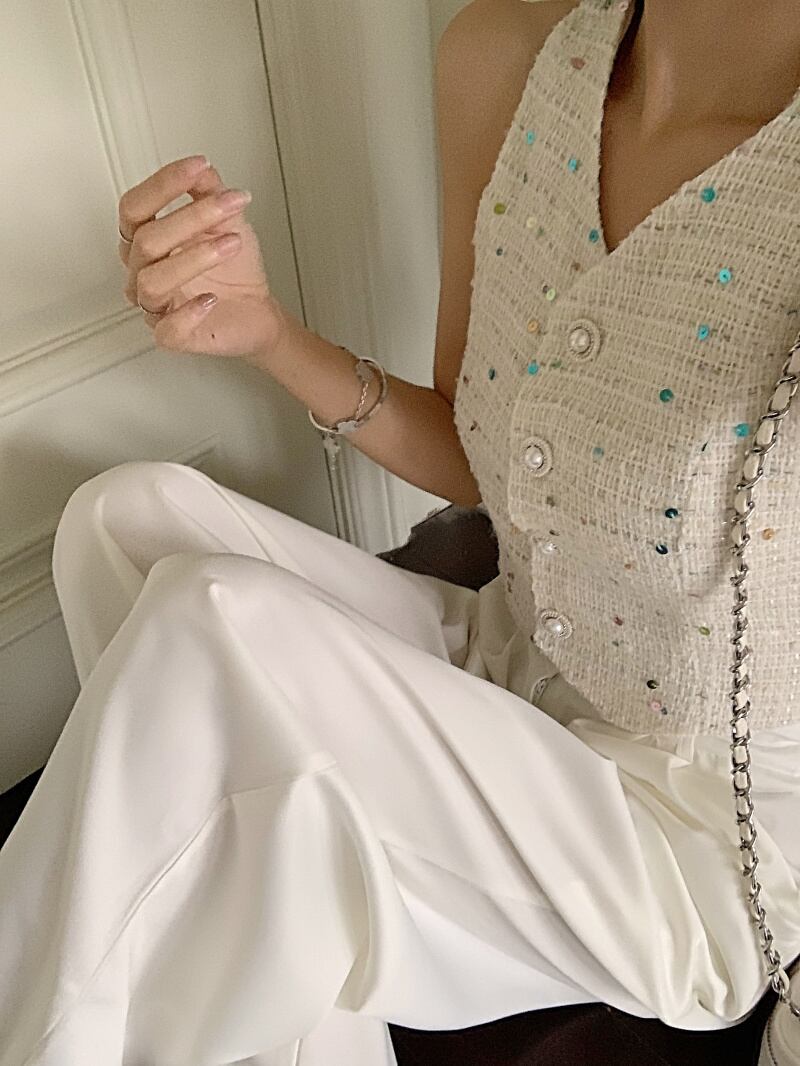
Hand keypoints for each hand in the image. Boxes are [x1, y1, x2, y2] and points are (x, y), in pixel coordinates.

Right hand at [118, 155, 290, 359]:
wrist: (257, 311)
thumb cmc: (233, 270)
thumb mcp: (225, 221)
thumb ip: (208, 192)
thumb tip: (201, 169)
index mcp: (144, 240)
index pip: (134, 207)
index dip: (163, 184)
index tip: (198, 166)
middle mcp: (142, 271)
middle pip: (147, 240)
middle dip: (192, 217)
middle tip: (230, 206)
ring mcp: (155, 305)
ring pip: (153, 281)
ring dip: (196, 257)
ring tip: (232, 244)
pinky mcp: (172, 336)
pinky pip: (167, 330)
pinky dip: (190, 313)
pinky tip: (211, 298)